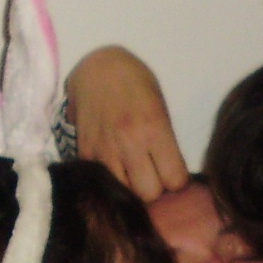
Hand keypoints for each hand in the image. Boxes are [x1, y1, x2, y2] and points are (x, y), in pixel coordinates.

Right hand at [67, 46, 187, 201]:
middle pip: (149, 194)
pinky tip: (116, 167)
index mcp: (155, 128)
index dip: (177, 181)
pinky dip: (111, 181)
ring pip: (124, 194)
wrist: (98, 67)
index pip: (175, 180)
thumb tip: (171, 177)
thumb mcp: (160, 109)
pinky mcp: (85, 152)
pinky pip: (103, 182)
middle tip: (153, 175)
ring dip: (131, 188)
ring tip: (133, 173)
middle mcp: (130, 142)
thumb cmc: (137, 84)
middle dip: (155, 189)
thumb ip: (165, 143)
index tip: (173, 173)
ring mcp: (104, 149)